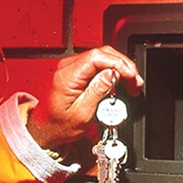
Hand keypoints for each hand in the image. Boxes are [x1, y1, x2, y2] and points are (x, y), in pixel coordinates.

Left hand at [26, 46, 143, 149]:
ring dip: (120, 68)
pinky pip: (97, 64)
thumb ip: (97, 91)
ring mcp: (71, 67)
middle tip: (135, 82)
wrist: (46, 129)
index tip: (131, 76)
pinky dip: (112, 71)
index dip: (119, 63)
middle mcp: (67, 67)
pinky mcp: (76, 72)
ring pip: (102, 57)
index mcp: (67, 76)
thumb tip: (112, 74)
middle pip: (102, 53)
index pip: (97, 57)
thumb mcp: (82, 113)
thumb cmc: (59, 125)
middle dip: (123, 65)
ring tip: (131, 83)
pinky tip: (121, 81)